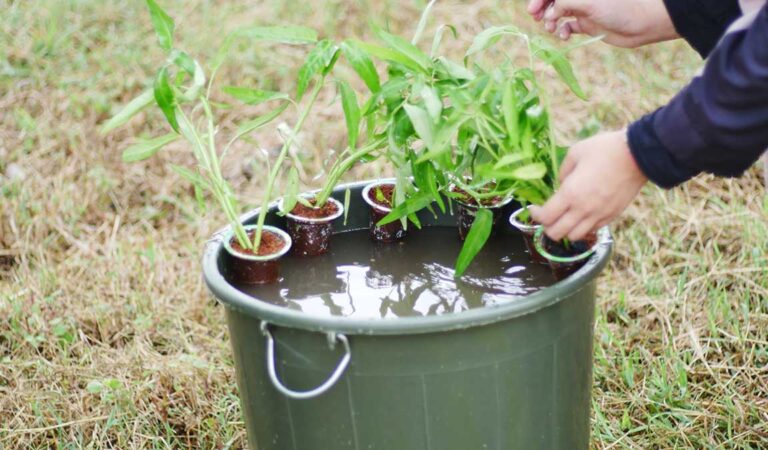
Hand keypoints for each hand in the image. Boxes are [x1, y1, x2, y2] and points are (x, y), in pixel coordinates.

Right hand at [527, 0, 678, 47]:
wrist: (642, 23)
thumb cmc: (619, 7)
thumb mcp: (588, 2)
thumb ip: (564, 3)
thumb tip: (549, 13)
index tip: (533, 9)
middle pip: (553, 0)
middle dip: (543, 8)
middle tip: (536, 18)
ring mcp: (583, 9)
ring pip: (558, 13)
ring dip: (551, 21)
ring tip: (550, 29)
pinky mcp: (587, 24)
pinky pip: (568, 26)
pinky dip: (562, 31)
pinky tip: (564, 35)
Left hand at [530, 131, 646, 240]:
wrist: (638, 155)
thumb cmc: (604, 150)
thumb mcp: (575, 153)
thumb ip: (562, 172)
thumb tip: (559, 185)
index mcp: (571, 193)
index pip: (546, 217)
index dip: (536, 215)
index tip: (534, 208)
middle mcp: (583, 209)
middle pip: (556, 233)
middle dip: (547, 226)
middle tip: (547, 215)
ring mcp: (599, 215)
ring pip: (573, 237)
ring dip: (564, 229)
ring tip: (564, 218)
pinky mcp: (611, 216)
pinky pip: (591, 231)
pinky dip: (581, 227)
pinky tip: (581, 215)